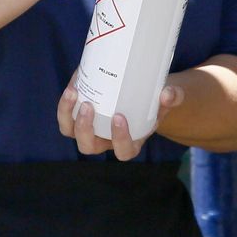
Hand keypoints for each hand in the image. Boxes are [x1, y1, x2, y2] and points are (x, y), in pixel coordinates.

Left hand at [57, 70, 185, 160]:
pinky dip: (65, 103)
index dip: (119, 139)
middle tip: (89, 106)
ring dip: (67, 115)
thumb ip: (171, 98)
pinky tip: (73, 84)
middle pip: (88, 146)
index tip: (119, 117)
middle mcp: (105, 142)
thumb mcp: (164, 101)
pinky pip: (66, 116)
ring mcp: (89, 131)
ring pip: (71, 132)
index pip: (124, 151)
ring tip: (73, 93)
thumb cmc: (152, 103)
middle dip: (85, 128)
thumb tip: (169, 93)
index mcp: (129, 143)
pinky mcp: (78, 117)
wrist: (139, 95)